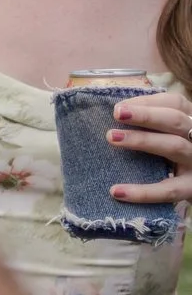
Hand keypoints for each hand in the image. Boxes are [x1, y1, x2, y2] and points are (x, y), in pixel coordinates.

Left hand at [108, 89, 191, 203]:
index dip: (148, 102)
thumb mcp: (169, 135)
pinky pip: (169, 190)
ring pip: (174, 146)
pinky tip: (116, 191)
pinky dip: (143, 192)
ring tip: (111, 137)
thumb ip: (150, 124)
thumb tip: (116, 112)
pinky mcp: (191, 189)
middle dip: (146, 115)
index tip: (119, 107)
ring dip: (142, 140)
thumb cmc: (173, 155)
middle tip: (117, 113)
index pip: (176, 103)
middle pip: (176, 121)